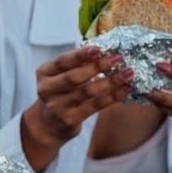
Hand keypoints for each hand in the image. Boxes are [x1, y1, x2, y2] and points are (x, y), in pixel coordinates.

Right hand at [21, 47, 132, 163]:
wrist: (49, 123)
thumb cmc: (60, 92)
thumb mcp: (60, 75)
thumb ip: (76, 64)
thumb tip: (105, 51)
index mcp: (44, 73)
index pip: (62, 61)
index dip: (80, 55)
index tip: (99, 49)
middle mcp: (46, 90)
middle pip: (74, 77)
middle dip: (97, 67)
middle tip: (117, 58)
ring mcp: (57, 106)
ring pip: (87, 92)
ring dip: (110, 81)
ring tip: (127, 73)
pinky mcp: (70, 120)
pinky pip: (95, 106)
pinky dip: (113, 97)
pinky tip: (125, 89)